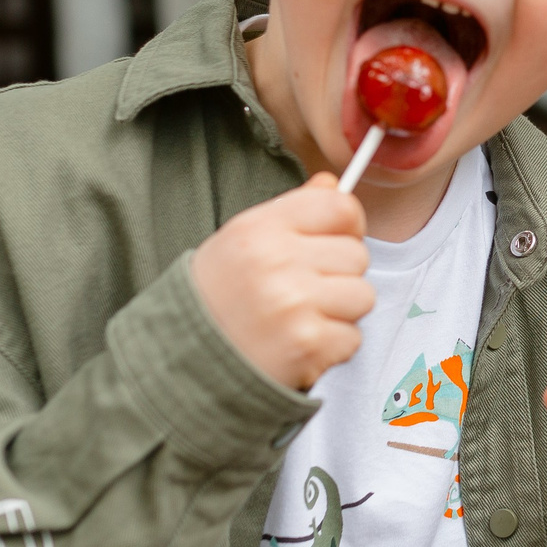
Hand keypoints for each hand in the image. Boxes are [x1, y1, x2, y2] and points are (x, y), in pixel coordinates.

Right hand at [189, 174, 372, 390]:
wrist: (184, 362)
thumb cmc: (219, 297)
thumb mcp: (242, 240)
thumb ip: (292, 210)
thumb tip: (334, 185)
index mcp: (261, 228)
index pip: (341, 207)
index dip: (348, 226)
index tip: (335, 242)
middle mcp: (278, 261)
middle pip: (357, 254)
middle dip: (339, 275)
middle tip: (304, 291)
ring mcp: (294, 304)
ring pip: (362, 295)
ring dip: (340, 312)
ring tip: (301, 318)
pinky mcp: (308, 344)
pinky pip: (353, 337)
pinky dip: (332, 346)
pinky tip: (299, 343)